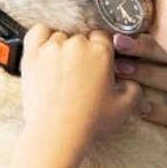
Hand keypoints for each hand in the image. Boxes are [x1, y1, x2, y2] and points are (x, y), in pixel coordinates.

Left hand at [20, 26, 141, 157]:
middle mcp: (77, 45)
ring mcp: (53, 48)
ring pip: (60, 37)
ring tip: (61, 71)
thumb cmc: (89, 122)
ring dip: (61, 49)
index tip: (95, 64)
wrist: (57, 134)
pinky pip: (37, 33)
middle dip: (81, 53)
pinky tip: (46, 53)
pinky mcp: (32, 55)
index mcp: (101, 52)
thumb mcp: (124, 108)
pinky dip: (42, 39)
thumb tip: (131, 81)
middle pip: (80, 38)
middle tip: (79, 75)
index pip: (102, 38)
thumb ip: (133, 89)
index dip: (100, 52)